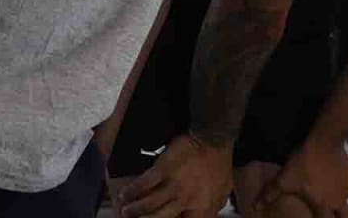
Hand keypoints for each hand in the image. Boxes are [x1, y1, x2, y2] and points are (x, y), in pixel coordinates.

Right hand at [117, 133, 232, 217]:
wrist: (213, 137)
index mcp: (202, 206)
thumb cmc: (218, 161)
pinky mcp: (164, 169)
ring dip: (134, 209)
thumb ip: (214, 204)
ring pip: (147, 205)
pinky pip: (143, 184)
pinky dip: (131, 191)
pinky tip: (125, 193)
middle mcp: (187, 199)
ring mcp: (174, 185)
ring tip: (126, 210)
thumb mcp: (223, 188)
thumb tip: (211, 214)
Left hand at [258, 135, 347, 217]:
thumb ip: (271, 194)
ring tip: (329, 197)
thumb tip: (256, 206)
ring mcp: (346, 187)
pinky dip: (340, 187)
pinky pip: (347, 186)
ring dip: (338, 202)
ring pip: (345, 201)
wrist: (326, 140)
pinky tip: (332, 180)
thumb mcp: (285, 178)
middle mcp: (338, 199)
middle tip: (331, 216)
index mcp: (323, 204)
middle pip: (344, 217)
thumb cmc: (305, 162)